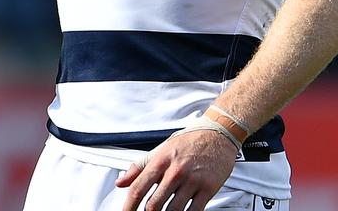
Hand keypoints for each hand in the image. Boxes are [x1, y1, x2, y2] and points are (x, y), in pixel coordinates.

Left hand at [116, 128, 237, 210]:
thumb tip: (120, 183)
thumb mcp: (159, 151)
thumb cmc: (187, 143)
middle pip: (154, 203)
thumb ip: (138, 168)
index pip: (138, 188)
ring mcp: (192, 181)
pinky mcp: (208, 188)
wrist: (217, 135)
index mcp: (160, 161)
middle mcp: (175, 171)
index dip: (129, 205)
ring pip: (174, 210)